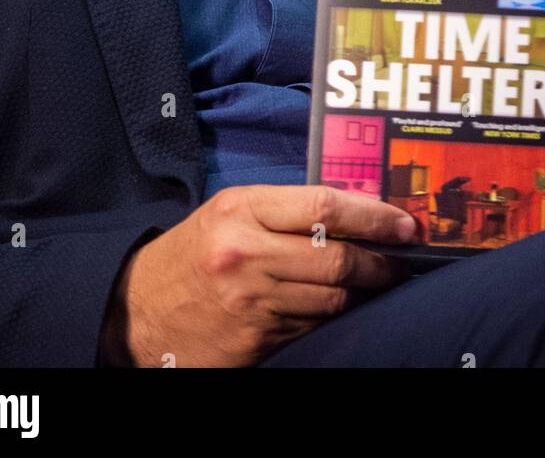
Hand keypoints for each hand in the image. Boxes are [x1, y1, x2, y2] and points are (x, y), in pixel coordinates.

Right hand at [101, 184, 415, 367]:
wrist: (138, 312)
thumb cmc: (195, 253)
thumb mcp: (230, 213)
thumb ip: (284, 209)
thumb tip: (355, 213)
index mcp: (242, 209)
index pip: (324, 205)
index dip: (374, 216)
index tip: (405, 224)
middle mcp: (246, 252)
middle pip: (336, 257)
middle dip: (380, 261)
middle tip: (404, 259)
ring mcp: (251, 300)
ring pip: (332, 298)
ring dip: (364, 293)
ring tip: (380, 282)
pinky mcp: (255, 340)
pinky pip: (312, 327)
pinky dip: (334, 318)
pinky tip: (343, 308)